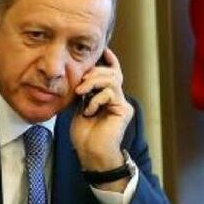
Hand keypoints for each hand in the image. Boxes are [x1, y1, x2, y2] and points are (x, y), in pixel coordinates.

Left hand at [70, 49, 133, 173]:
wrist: (90, 153)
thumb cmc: (84, 134)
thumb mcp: (80, 107)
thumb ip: (84, 92)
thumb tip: (82, 77)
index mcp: (108, 96)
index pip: (113, 73)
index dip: (110, 60)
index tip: (104, 49)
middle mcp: (117, 98)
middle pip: (112, 73)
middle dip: (94, 73)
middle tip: (80, 84)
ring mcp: (122, 104)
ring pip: (112, 79)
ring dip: (93, 82)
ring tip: (81, 92)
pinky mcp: (123, 110)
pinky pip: (110, 93)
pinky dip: (96, 99)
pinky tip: (88, 110)